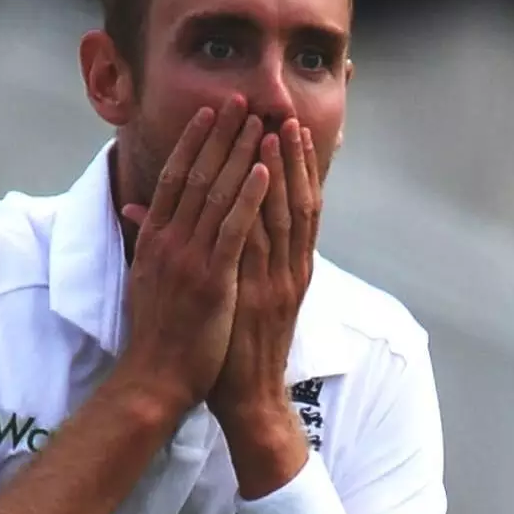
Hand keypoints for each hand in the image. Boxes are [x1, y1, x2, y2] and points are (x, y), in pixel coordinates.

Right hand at [115, 96, 268, 415]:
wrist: (155, 378)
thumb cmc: (155, 332)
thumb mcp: (144, 278)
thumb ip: (146, 238)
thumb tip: (133, 207)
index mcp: (154, 240)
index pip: (172, 177)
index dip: (192, 142)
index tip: (209, 113)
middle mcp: (168, 242)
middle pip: (195, 175)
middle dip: (219, 135)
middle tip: (239, 100)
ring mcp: (189, 259)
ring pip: (216, 194)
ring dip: (239, 154)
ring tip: (258, 122)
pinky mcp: (212, 280)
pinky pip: (233, 230)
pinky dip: (248, 197)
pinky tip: (264, 170)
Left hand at [207, 119, 322, 498]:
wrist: (249, 400)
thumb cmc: (236, 349)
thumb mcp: (241, 299)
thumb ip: (235, 261)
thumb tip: (215, 230)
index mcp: (290, 269)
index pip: (298, 207)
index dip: (295, 168)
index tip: (288, 130)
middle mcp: (292, 268)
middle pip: (297, 201)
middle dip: (292, 157)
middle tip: (287, 113)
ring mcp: (280, 279)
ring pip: (285, 213)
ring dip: (281, 168)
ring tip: (275, 127)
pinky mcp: (265, 293)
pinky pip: (266, 240)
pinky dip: (264, 204)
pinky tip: (260, 174)